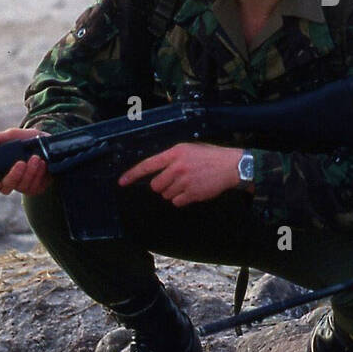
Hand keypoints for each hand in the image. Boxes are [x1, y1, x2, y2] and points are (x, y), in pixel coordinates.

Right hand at [0, 127, 49, 195]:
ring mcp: (22, 186)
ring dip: (29, 172)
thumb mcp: (13, 135)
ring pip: (22, 187)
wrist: (48, 142)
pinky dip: (39, 174)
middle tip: (22, 162)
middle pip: (5, 188)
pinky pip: (35, 186)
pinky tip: (43, 164)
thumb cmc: (26, 139)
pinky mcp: (36, 188)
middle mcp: (9, 181)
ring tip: (36, 158)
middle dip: (14, 176)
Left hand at [118, 143, 241, 206]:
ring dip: (173, 192)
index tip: (122, 182)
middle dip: (162, 186)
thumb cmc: (210, 156)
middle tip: (175, 181)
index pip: (148, 165)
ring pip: (166, 194)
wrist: (231, 166)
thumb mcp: (189, 149)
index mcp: (175, 153)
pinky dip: (182, 199)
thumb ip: (172, 158)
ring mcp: (184, 181)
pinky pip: (177, 202)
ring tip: (188, 184)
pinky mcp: (192, 193)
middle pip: (155, 185)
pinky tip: (193, 191)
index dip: (133, 174)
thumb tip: (157, 171)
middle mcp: (177, 167)